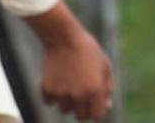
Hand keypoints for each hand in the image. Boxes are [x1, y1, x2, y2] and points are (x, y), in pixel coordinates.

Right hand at [25, 0, 113, 118]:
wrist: (64, 38)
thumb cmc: (88, 51)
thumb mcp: (104, 66)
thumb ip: (107, 88)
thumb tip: (105, 107)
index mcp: (96, 90)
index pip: (96, 116)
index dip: (96, 111)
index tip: (94, 104)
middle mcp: (79, 95)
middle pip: (80, 116)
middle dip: (82, 108)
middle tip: (81, 95)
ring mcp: (62, 94)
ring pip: (64, 109)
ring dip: (67, 101)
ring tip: (70, 82)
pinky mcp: (47, 90)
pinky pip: (50, 102)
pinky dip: (53, 94)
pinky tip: (58, 79)